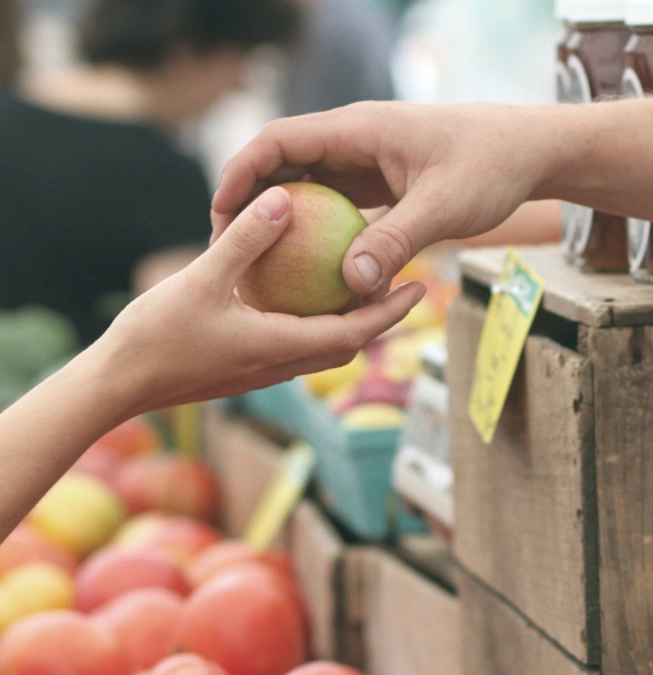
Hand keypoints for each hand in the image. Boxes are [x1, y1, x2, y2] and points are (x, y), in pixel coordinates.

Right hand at [96, 185, 425, 417]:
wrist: (120, 385)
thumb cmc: (157, 336)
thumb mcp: (202, 278)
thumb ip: (246, 240)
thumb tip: (283, 199)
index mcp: (284, 347)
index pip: (356, 332)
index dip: (392, 311)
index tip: (420, 288)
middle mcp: (283, 365)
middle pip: (349, 343)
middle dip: (380, 318)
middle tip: (403, 284)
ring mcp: (265, 371)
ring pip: (323, 348)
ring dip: (348, 323)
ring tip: (361, 286)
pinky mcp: (247, 369)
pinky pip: (294, 345)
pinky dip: (313, 324)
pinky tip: (302, 297)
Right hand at [212, 102, 559, 299]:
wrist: (528, 152)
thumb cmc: (490, 167)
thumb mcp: (443, 207)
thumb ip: (396, 242)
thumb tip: (351, 285)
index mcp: (358, 129)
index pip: (279, 141)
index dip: (242, 174)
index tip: (220, 214)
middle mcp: (355, 141)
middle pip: (284, 165)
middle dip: (252, 202)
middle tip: (229, 249)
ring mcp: (367, 163)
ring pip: (309, 188)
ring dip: (284, 222)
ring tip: (260, 266)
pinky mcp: (382, 184)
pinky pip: (338, 208)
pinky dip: (320, 234)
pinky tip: (313, 273)